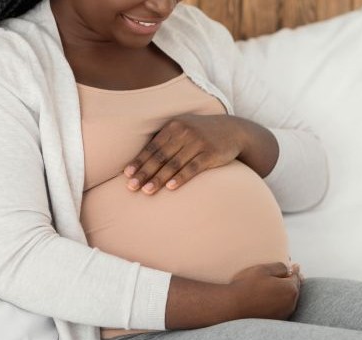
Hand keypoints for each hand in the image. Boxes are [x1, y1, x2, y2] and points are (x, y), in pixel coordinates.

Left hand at [123, 114, 244, 193]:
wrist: (234, 131)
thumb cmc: (202, 133)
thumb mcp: (184, 128)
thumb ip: (166, 139)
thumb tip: (142, 158)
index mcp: (174, 126)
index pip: (152, 146)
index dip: (139, 161)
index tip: (127, 175)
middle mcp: (184, 132)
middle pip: (160, 156)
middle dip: (144, 172)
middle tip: (132, 187)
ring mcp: (198, 142)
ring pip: (174, 163)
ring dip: (158, 179)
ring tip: (147, 191)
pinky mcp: (211, 154)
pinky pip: (192, 168)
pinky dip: (180, 178)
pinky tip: (171, 188)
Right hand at [226, 262, 302, 320]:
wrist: (232, 307)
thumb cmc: (246, 287)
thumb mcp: (263, 269)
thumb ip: (280, 267)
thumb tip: (288, 270)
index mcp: (290, 290)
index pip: (296, 277)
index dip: (294, 270)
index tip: (295, 266)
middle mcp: (290, 304)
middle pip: (293, 290)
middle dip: (290, 282)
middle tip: (288, 276)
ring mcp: (283, 315)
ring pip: (287, 301)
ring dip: (284, 294)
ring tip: (278, 288)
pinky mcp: (274, 322)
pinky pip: (279, 309)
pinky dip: (278, 303)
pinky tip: (270, 300)